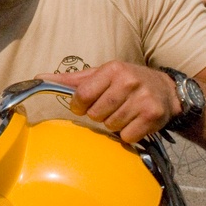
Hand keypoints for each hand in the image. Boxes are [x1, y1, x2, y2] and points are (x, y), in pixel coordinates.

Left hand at [37, 62, 179, 143]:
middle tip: (109, 108)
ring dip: (113, 124)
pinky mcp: (153, 116)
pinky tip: (134, 122)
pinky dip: (127, 133)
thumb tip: (38, 78)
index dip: (79, 105)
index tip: (84, 105)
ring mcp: (142, 99)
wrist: (167, 90)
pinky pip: (127, 136)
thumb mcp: (101, 74)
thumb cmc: (127, 81)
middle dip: (98, 115)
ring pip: (110, 125)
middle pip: (96, 113)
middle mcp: (128, 81)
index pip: (82, 95)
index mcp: (112, 69)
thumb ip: (71, 80)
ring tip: (123, 113)